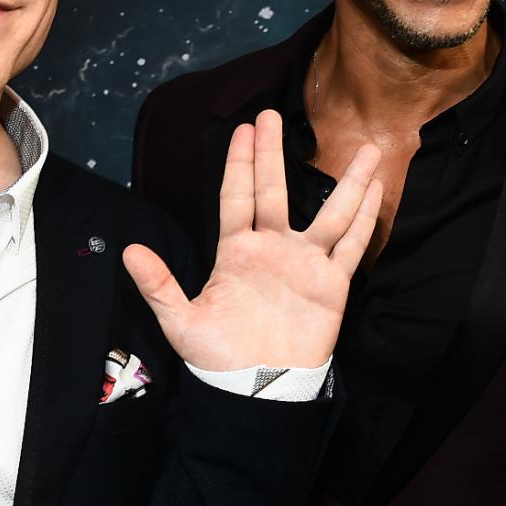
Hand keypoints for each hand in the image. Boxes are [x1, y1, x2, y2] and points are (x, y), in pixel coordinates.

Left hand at [124, 109, 381, 369]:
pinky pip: (351, 245)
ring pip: (329, 211)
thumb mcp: (181, 321)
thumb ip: (159, 284)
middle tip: (270, 115)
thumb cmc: (219, 357)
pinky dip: (365, 218)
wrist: (257, 390)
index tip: (243, 130)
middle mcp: (272, 249)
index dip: (239, 164)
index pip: (237, 197)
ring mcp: (305, 263)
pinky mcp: (331, 283)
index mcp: (236, 252)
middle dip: (272, 154)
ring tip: (364, 146)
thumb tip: (128, 251)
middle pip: (274, 191)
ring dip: (346, 180)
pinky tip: (378, 189)